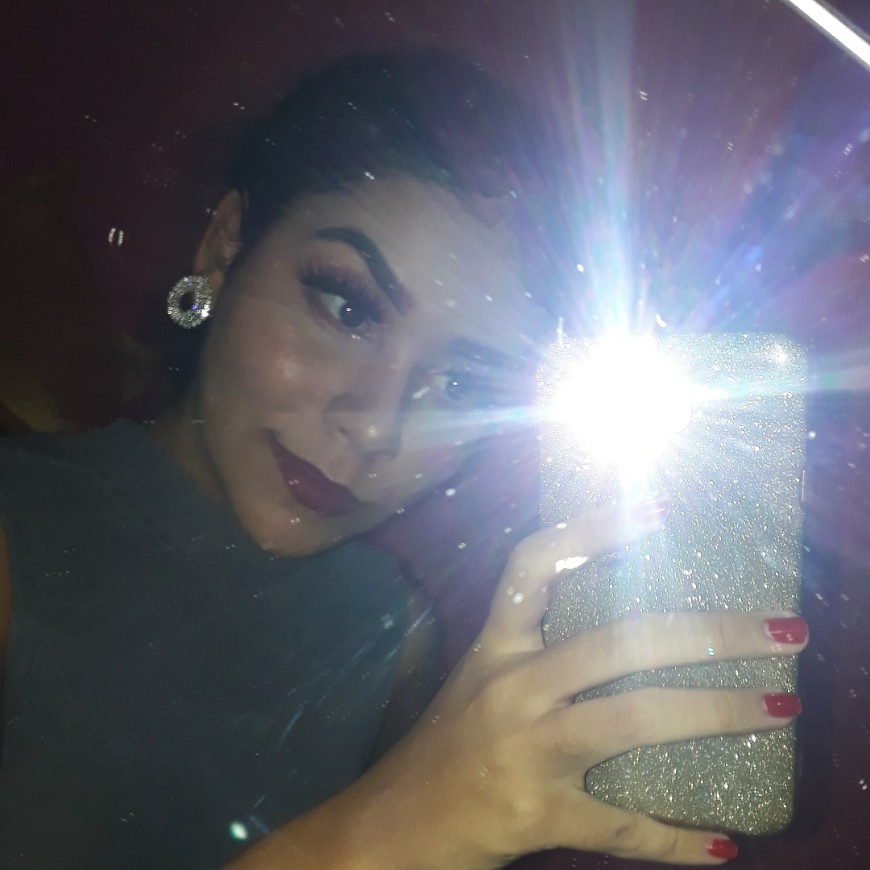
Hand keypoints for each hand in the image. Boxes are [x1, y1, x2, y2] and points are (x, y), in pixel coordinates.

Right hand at [347, 499, 806, 868]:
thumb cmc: (443, 746)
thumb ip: (534, 653)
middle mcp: (513, 685)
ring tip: (780, 708)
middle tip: (779, 630)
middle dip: (708, 631)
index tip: (658, 513)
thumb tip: (622, 631)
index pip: (535, 566)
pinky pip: (623, 826)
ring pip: (636, 719)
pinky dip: (679, 839)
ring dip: (718, 714)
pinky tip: (725, 844)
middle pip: (618, 640)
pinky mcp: (539, 812)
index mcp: (496, 646)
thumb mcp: (480, 682)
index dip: (591, 531)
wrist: (391, 825)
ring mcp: (527, 748)